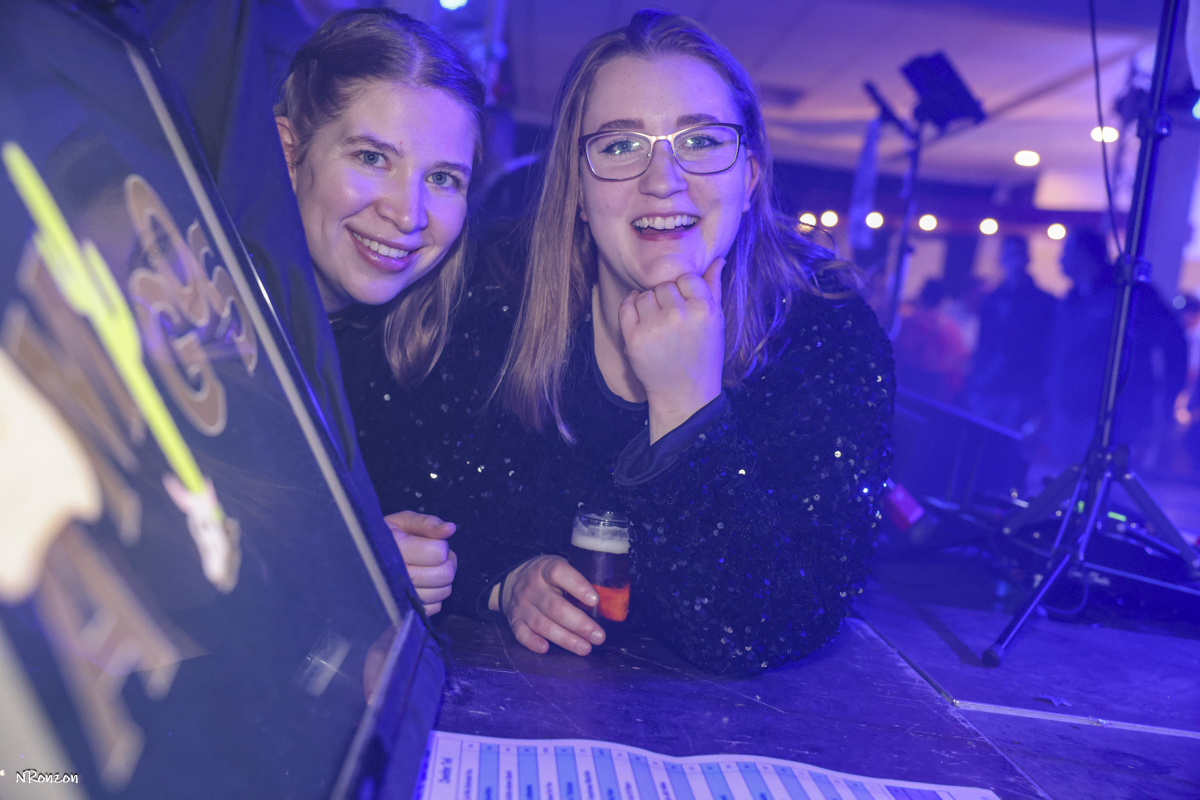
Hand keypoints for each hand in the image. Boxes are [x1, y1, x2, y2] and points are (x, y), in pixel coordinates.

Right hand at [384, 511, 456, 615]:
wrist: (362, 559)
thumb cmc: (387, 537)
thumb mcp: (403, 521)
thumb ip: (427, 523)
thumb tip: (450, 529)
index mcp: (397, 549)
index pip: (438, 553)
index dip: (440, 545)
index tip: (430, 542)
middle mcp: (397, 577)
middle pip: (444, 574)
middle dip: (446, 562)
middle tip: (436, 555)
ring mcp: (400, 597)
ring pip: (443, 591)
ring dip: (442, 578)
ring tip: (429, 568)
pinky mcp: (405, 611)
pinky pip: (435, 607)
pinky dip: (435, 594)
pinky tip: (424, 584)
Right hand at [500, 555, 605, 655]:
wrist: (512, 581)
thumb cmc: (546, 577)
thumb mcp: (559, 567)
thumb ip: (577, 580)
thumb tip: (610, 600)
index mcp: (545, 569)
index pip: (560, 573)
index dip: (578, 586)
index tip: (595, 600)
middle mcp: (532, 587)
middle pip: (555, 607)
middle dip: (579, 624)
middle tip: (598, 636)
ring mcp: (522, 605)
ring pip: (542, 624)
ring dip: (565, 638)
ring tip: (585, 648)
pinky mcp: (514, 621)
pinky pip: (521, 633)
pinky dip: (533, 642)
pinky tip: (546, 649)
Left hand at [619, 257, 725, 441]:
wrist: (685, 394)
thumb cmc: (703, 356)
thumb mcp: (717, 322)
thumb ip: (714, 288)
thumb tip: (718, 259)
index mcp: (704, 309)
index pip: (686, 277)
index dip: (684, 292)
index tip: (686, 308)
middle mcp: (679, 315)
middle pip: (664, 286)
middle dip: (666, 300)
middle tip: (673, 322)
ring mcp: (655, 327)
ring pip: (645, 295)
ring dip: (649, 306)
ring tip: (660, 326)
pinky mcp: (634, 338)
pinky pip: (626, 306)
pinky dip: (631, 308)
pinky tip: (642, 321)